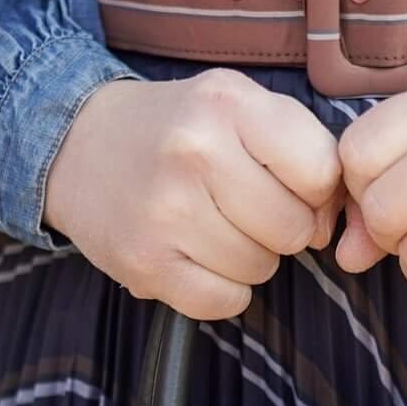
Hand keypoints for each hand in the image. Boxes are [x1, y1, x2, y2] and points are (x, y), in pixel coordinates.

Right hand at [44, 70, 343, 317]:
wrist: (76, 144)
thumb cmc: (176, 129)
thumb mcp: (238, 105)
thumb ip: (300, 147)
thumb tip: (330, 224)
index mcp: (227, 104)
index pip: (320, 172)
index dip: (318, 191)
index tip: (291, 188)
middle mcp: (194, 152)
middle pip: (293, 229)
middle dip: (280, 227)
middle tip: (242, 208)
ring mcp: (165, 211)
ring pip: (260, 268)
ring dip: (248, 257)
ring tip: (211, 226)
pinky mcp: (143, 262)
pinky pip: (224, 301)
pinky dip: (221, 289)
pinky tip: (197, 257)